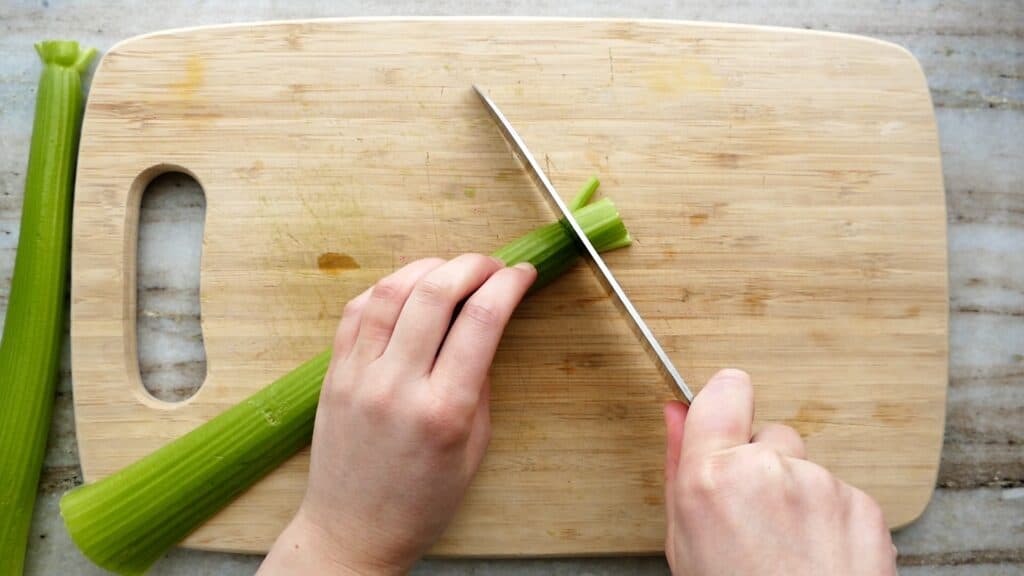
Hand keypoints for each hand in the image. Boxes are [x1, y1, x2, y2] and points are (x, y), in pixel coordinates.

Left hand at [259, 254, 535, 574]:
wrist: (353, 532)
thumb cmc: (421, 502)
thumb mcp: (474, 450)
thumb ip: (481, 385)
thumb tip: (484, 329)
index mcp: (444, 411)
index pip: (483, 321)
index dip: (509, 285)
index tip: (522, 274)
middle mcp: (397, 386)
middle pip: (436, 292)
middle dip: (473, 264)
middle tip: (491, 265)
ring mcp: (359, 376)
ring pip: (391, 291)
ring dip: (428, 266)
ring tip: (451, 269)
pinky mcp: (333, 374)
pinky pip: (355, 310)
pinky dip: (386, 287)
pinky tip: (407, 288)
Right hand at [663, 369, 897, 575]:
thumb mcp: (684, 541)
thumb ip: (679, 465)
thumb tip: (674, 412)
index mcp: (712, 478)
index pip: (724, 391)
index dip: (723, 404)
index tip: (723, 416)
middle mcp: (770, 471)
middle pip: (768, 436)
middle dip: (761, 465)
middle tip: (753, 521)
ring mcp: (823, 487)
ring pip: (806, 468)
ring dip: (797, 496)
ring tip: (786, 550)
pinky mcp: (864, 506)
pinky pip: (840, 494)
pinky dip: (830, 519)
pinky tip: (815, 558)